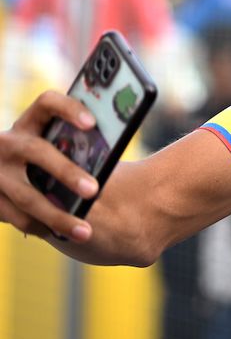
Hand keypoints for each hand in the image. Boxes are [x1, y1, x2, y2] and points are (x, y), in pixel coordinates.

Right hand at [0, 91, 98, 242]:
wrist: (1, 173)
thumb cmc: (46, 159)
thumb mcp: (55, 145)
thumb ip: (75, 146)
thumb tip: (112, 155)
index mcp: (30, 122)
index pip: (47, 103)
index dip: (69, 109)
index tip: (93, 123)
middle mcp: (8, 143)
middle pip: (38, 152)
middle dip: (67, 172)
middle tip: (95, 190)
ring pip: (27, 195)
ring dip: (57, 216)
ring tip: (85, 232)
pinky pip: (17, 217)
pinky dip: (41, 228)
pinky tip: (61, 235)